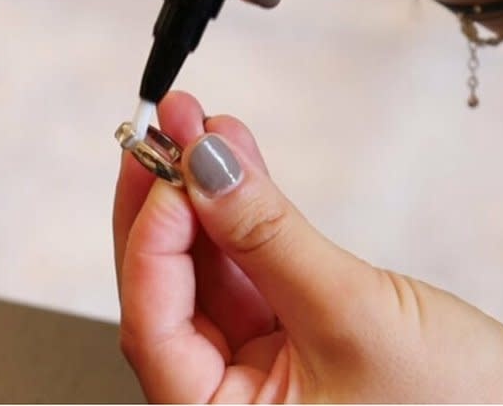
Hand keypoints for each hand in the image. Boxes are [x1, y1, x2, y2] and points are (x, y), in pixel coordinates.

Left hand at [113, 91, 502, 401]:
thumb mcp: (351, 312)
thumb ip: (267, 235)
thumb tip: (202, 166)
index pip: (153, 327)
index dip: (152, 236)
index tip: (169, 164)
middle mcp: (233, 404)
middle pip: (171, 293)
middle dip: (169, 202)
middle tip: (166, 127)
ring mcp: (268, 370)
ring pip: (211, 273)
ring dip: (207, 195)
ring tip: (204, 125)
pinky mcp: (300, 338)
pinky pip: (253, 270)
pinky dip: (245, 214)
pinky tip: (238, 160)